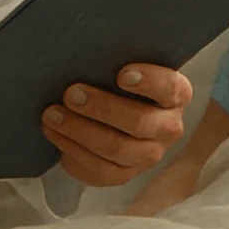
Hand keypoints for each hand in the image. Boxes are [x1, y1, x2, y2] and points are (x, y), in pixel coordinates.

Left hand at [40, 65, 191, 187]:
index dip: (148, 81)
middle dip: (101, 108)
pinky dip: (72, 149)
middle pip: (139, 122)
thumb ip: (117, 61)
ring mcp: (149, 155)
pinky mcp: (125, 175)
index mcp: (176, 95)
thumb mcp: (126, 67)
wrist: (113, 115)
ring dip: (80, 130)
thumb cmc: (118, 82)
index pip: (170, 88)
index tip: (120, 74)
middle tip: (71, 93)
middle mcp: (169, 128)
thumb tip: (87, 54)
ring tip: (52, 115)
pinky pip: (99, 169)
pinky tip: (54, 133)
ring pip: (117, 149)